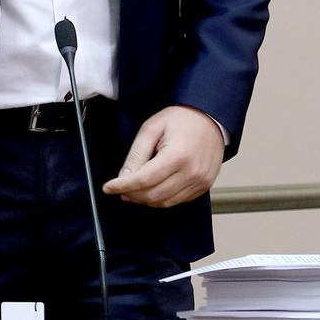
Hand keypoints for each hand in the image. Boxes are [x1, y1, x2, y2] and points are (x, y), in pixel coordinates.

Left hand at [102, 105, 223, 207]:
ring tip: (133, 190)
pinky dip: (161, 199)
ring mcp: (200, 181)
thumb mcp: (152, 128)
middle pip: (153, 195)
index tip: (108, 187)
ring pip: (164, 202)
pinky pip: (177, 200)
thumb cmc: (182, 119)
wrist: (210, 118)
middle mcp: (192, 172)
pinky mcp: (204, 186)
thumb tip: (123, 177)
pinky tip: (152, 189)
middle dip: (131, 194)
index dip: (122, 186)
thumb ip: (137, 154)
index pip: (143, 180)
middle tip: (119, 189)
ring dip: (145, 199)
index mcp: (178, 155)